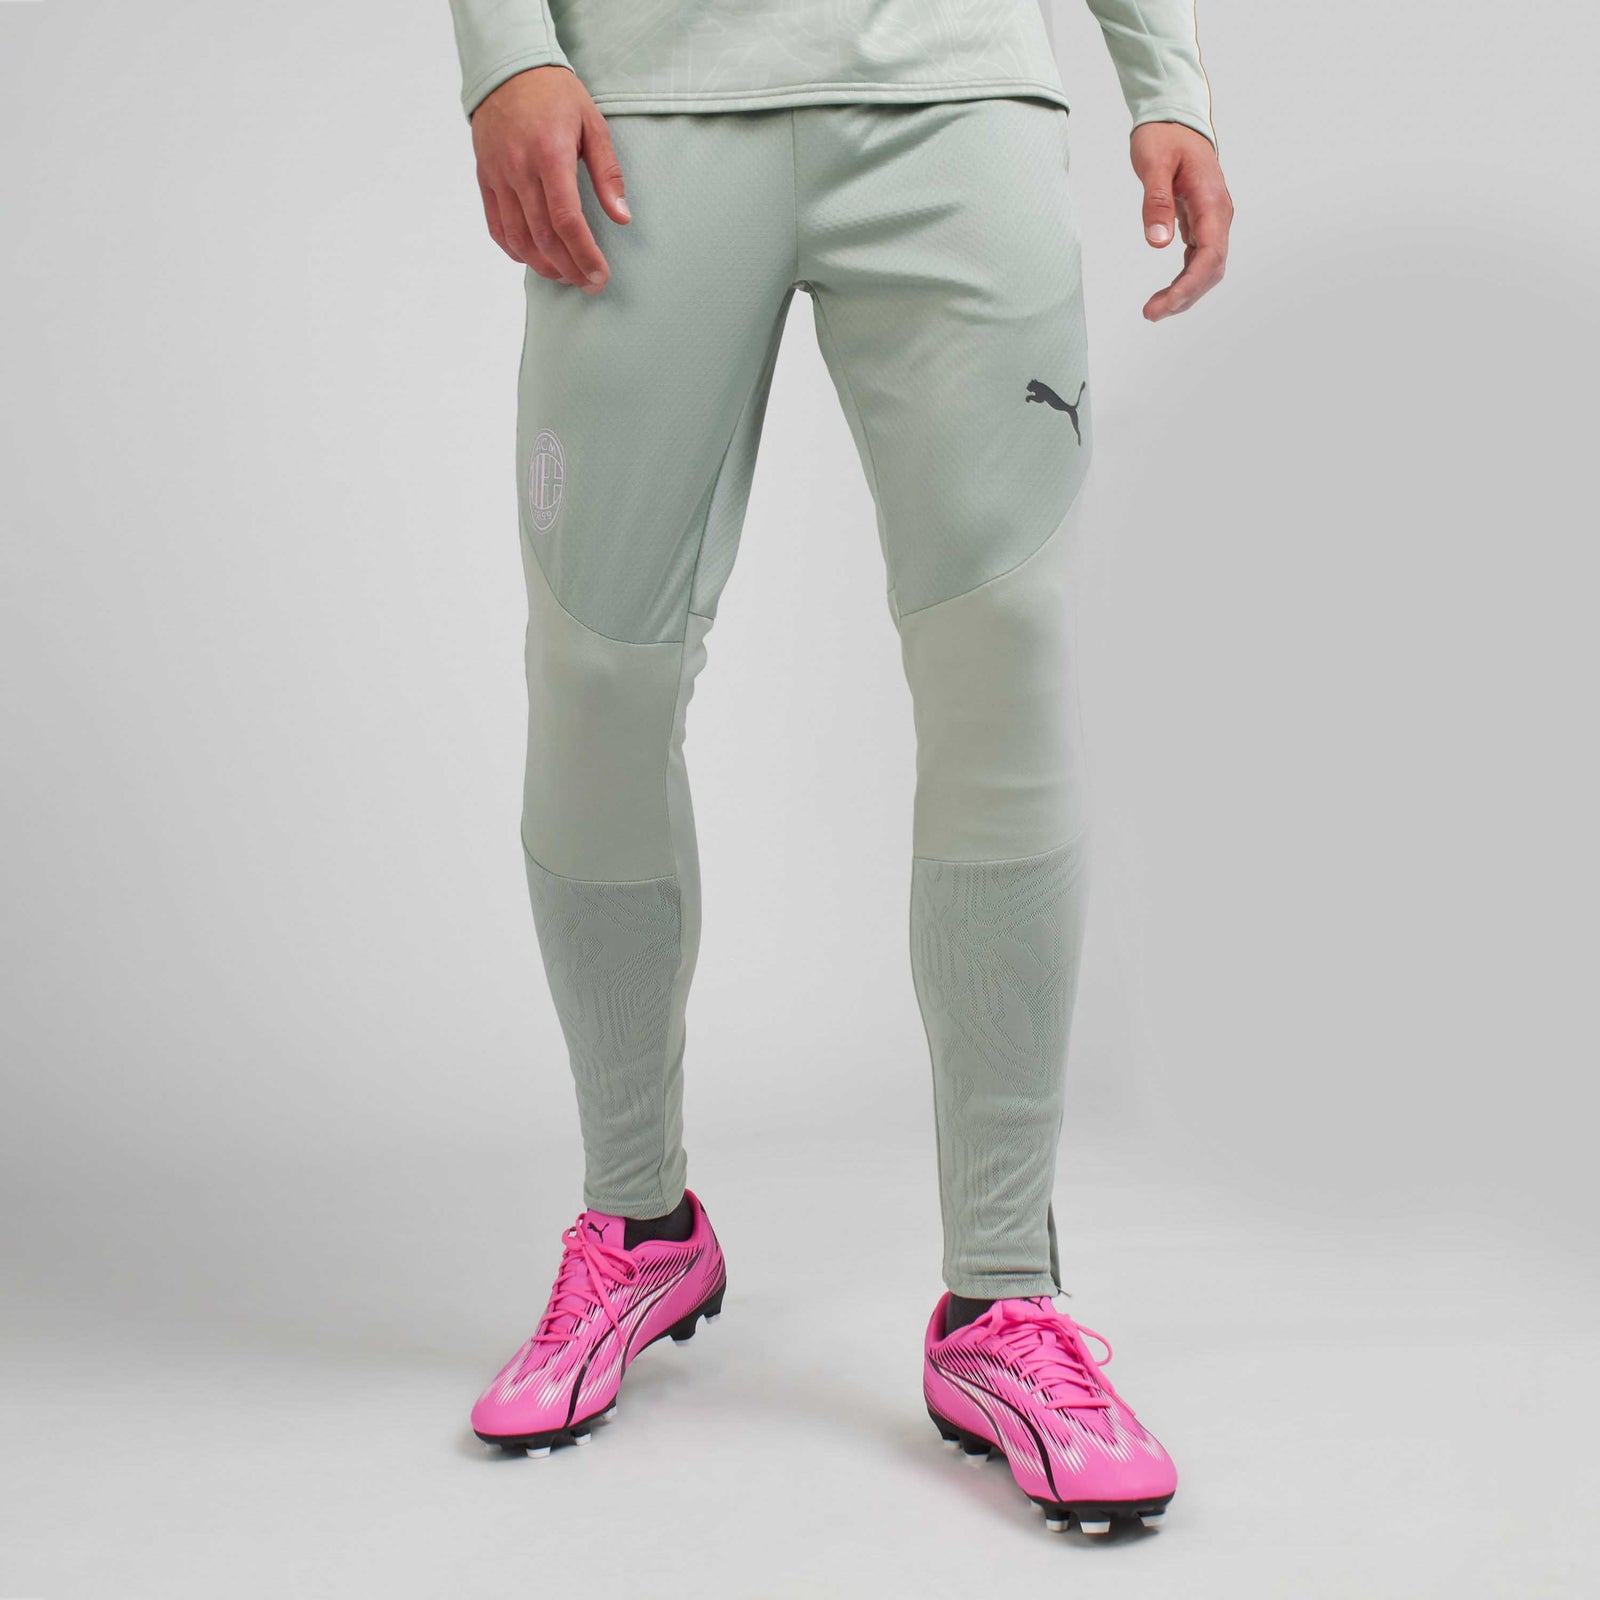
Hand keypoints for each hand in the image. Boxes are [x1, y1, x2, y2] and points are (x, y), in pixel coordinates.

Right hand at [471, 67, 628, 292]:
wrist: (508, 70)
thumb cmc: (555, 96)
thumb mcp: (593, 125)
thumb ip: (608, 174)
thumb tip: (622, 217)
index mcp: (550, 156)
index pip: (567, 221)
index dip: (584, 255)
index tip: (599, 275)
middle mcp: (520, 169)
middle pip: (544, 237)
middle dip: (570, 269)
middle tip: (589, 283)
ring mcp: (498, 176)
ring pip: (519, 239)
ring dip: (544, 266)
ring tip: (566, 275)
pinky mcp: (485, 179)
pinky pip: (496, 227)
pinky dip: (516, 250)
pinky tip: (535, 260)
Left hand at [1131, 122, 1232, 321]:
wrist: (1175, 120)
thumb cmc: (1164, 137)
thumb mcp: (1153, 163)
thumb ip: (1156, 202)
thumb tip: (1158, 243)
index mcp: (1211, 201)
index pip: (1210, 255)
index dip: (1189, 285)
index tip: (1163, 305)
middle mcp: (1218, 215)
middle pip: (1211, 269)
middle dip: (1185, 296)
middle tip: (1150, 313)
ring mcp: (1212, 221)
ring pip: (1207, 268)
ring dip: (1184, 293)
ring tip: (1154, 310)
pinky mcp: (1201, 224)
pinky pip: (1198, 260)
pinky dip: (1183, 280)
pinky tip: (1165, 294)